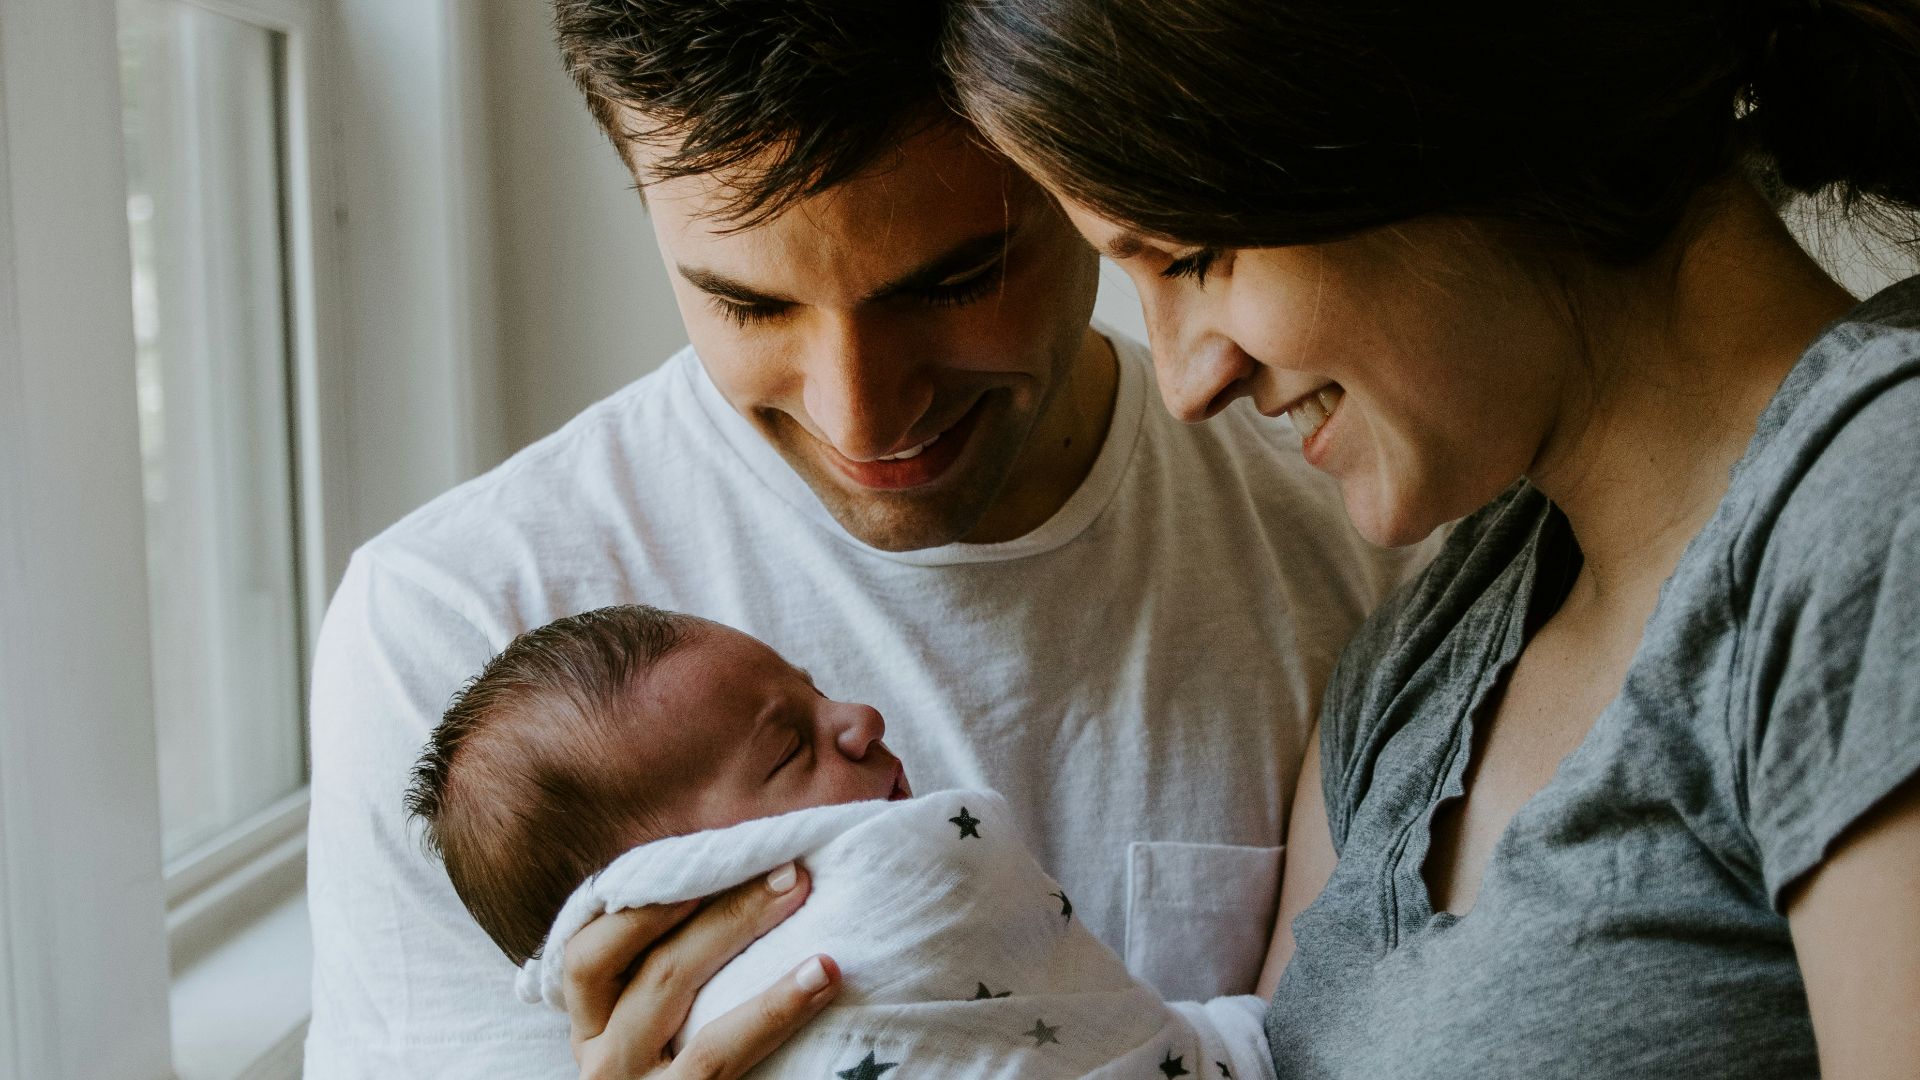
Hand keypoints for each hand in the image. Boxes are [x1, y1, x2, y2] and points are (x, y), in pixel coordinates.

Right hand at [564, 862, 838, 1078]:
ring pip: (671, 987)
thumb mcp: (657, 1037)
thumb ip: (672, 978)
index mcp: (590, 1027)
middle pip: (644, 957)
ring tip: (802, 896)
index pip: (589, 949)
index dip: (641, 899)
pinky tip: (822, 975)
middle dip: (715, 901)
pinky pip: (722, 1052)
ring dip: (739, 929)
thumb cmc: (685, 1079)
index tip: (707, 856)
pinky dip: (776, 1005)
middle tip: (786, 868)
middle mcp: (598, 1057)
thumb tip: (743, 889)